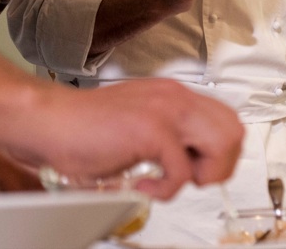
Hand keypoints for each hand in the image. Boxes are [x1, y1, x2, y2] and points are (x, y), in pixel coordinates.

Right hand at [23, 78, 243, 200]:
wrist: (51, 121)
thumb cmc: (83, 128)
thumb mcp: (138, 123)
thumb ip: (168, 132)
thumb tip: (193, 160)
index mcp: (172, 94)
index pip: (225, 119)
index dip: (220, 152)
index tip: (199, 169)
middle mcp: (174, 97)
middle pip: (234, 129)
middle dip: (220, 164)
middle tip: (192, 178)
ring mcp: (165, 111)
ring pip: (223, 143)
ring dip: (203, 173)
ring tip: (173, 179)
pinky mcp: (152, 131)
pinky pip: (183, 172)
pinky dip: (166, 191)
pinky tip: (144, 185)